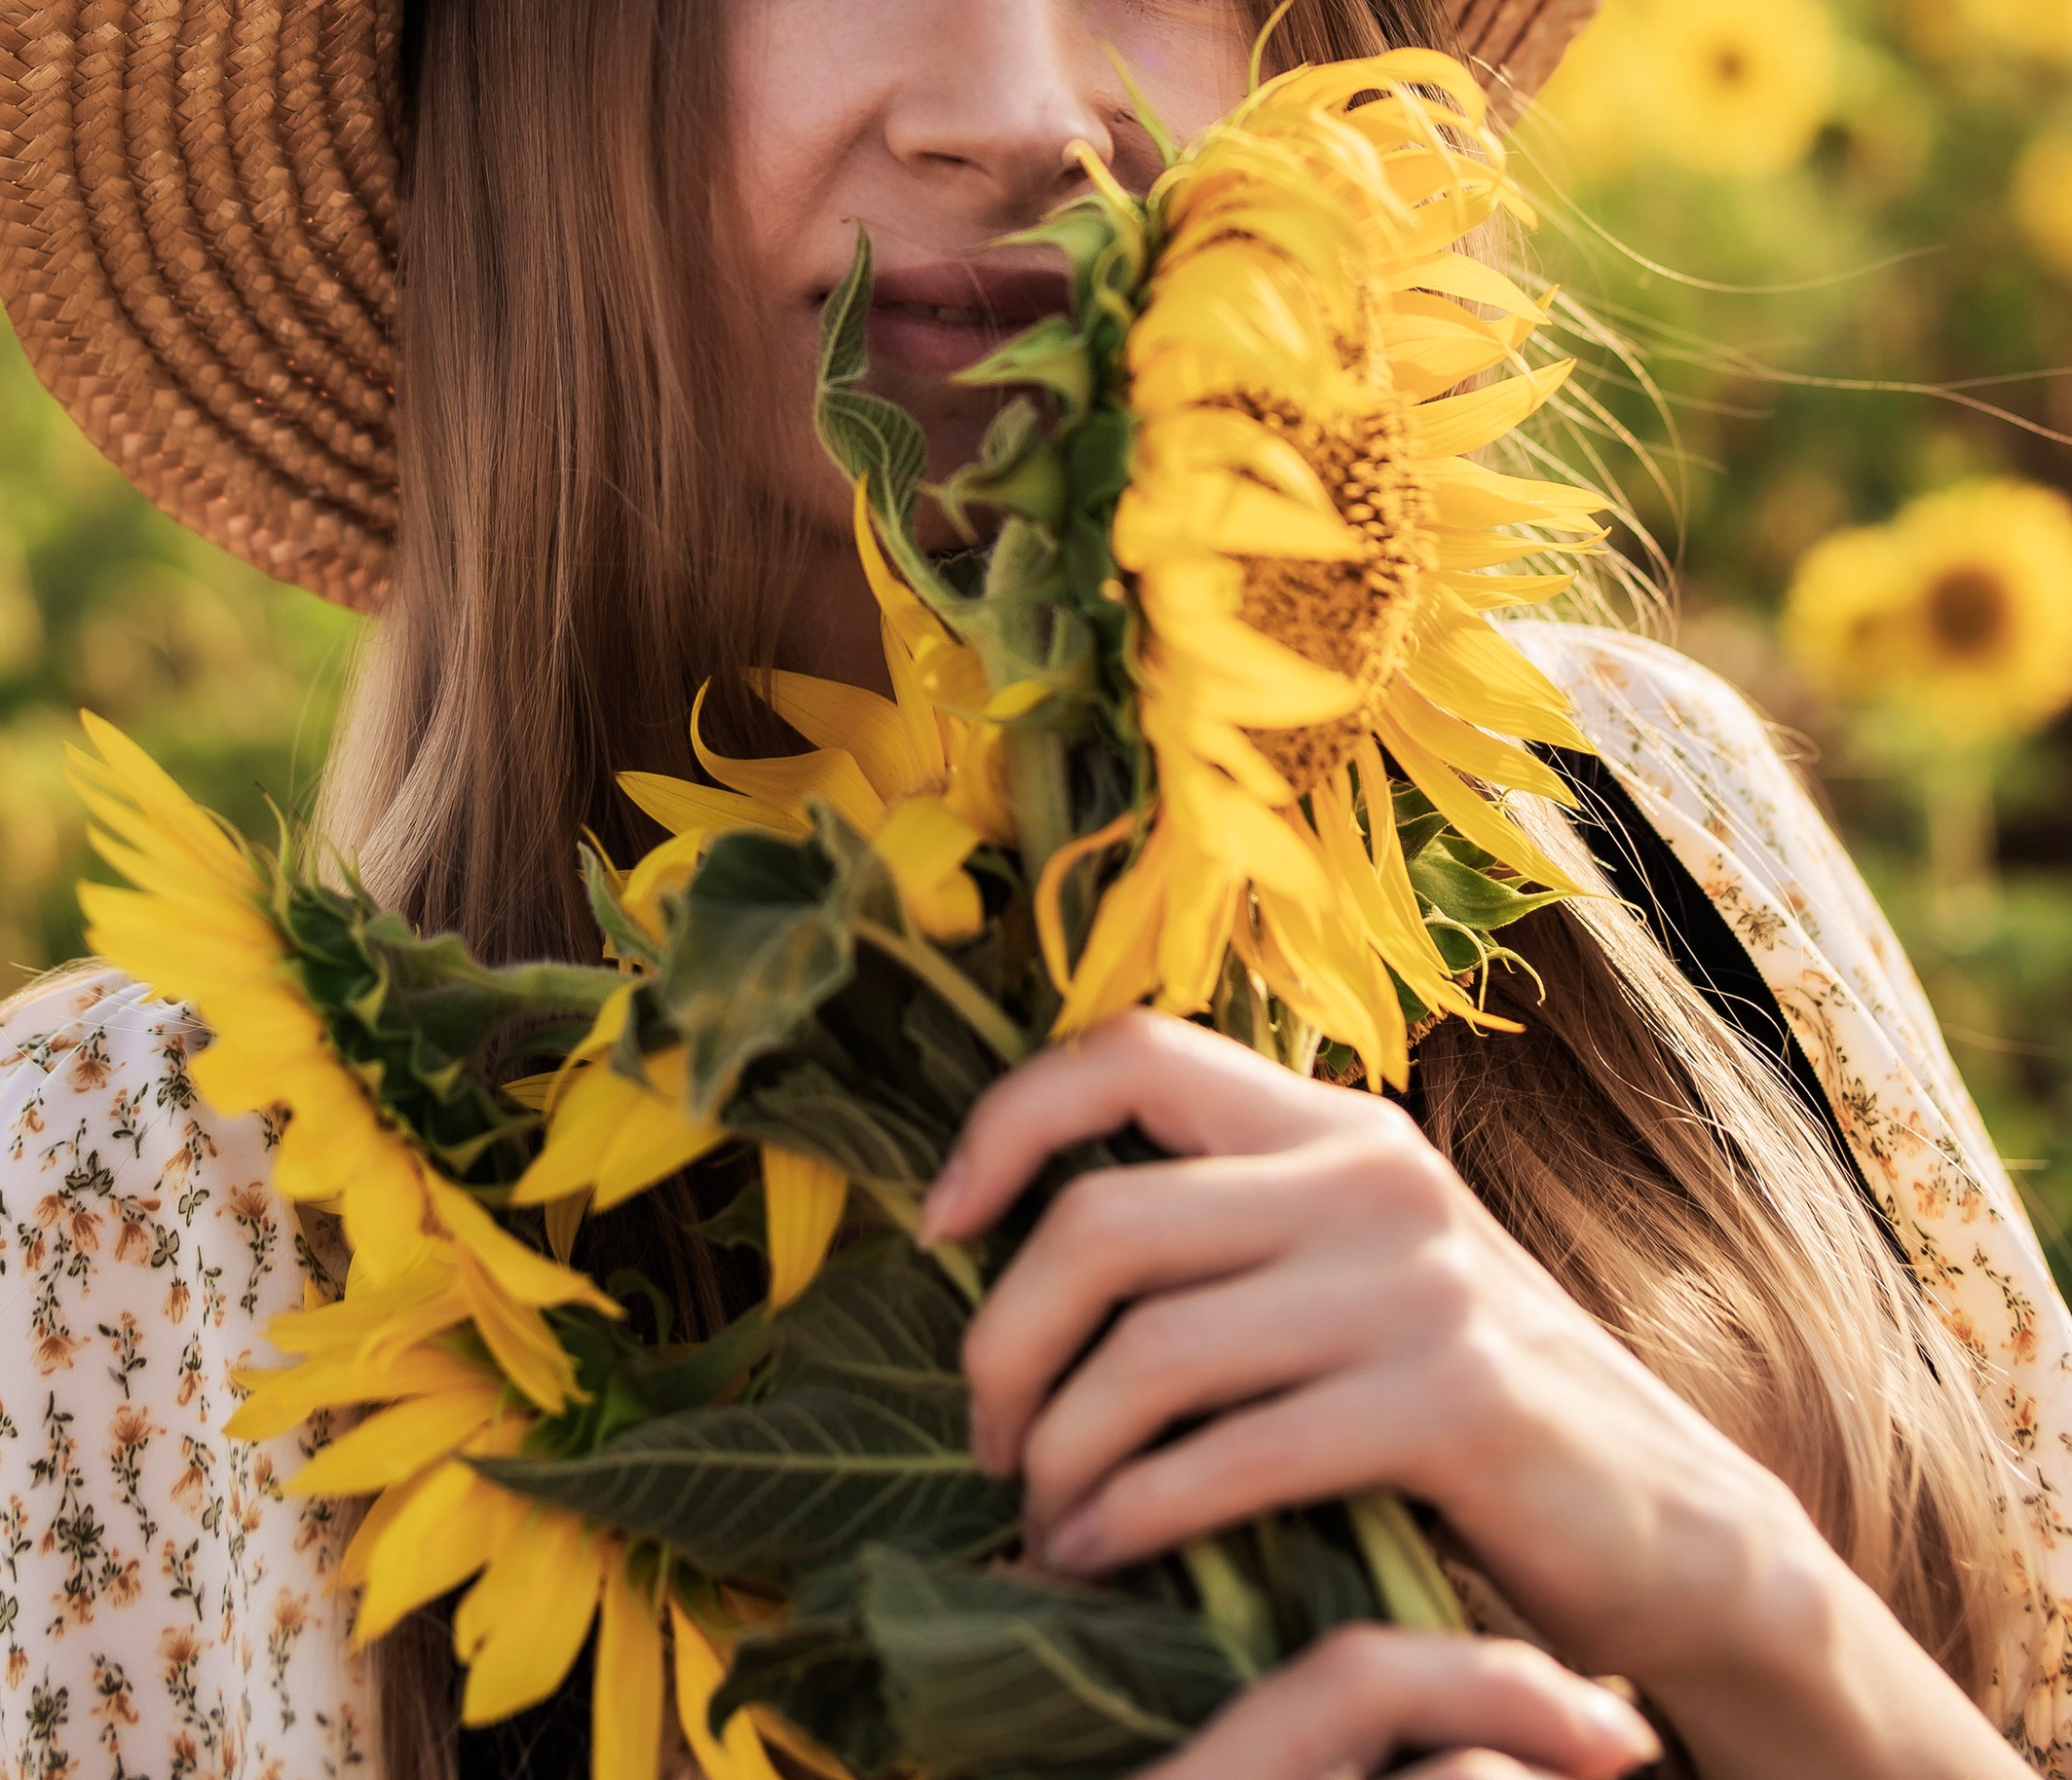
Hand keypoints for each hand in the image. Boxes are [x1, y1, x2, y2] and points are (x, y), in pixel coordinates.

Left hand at [918, 1014, 2025, 1779]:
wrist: (1671, 1526)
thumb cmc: (1469, 1406)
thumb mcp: (1358, 1271)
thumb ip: (1235, 1232)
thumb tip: (1024, 1235)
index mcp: (1334, 1123)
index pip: (1128, 1051)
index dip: (1007, 1123)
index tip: (936, 1226)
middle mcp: (1371, 1174)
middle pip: (1105, 1219)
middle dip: (1005, 1338)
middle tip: (983, 1434)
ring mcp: (1416, 1283)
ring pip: (1153, 1350)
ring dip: (1061, 1453)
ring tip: (1038, 1520)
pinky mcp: (1450, 1401)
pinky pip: (1235, 1455)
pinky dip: (1141, 1516)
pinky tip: (1103, 1557)